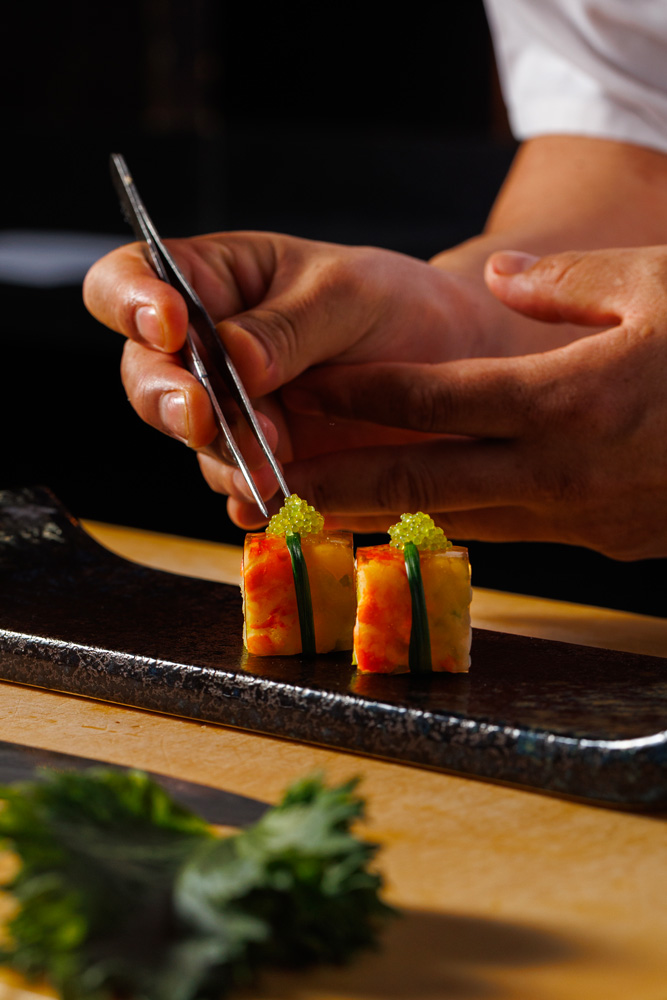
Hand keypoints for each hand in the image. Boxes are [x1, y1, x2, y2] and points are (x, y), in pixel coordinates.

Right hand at [83, 231, 495, 522]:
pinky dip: (253, 499)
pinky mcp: (263, 465)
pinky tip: (277, 503)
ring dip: (223, 456)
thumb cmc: (395, 305)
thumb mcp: (348, 294)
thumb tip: (231, 358)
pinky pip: (239, 489)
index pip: (130, 283)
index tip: (170, 325)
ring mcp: (232, 414)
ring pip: (194, 442)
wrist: (455, 363)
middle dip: (170, 398)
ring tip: (272, 466)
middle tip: (207, 415)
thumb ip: (287, 325)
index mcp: (212, 283)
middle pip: (146, 375)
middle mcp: (206, 352)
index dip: (131, 303)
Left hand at [279, 247, 666, 559]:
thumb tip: (497, 274)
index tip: (298, 388)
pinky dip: (457, 518)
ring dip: (385, 512)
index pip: (429, 398)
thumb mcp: (662, 286)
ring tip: (323, 503)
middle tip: (263, 482)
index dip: (353, 394)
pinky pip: (510, 528)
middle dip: (333, 483)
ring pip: (457, 518)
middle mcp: (557, 472)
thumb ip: (568, 280)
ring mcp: (579, 518)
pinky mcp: (603, 541)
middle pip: (418, 482)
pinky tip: (426, 510)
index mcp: (567, 398)